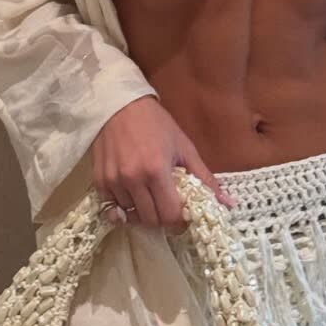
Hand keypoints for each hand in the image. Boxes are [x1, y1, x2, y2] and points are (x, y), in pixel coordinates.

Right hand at [91, 94, 235, 233]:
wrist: (119, 104)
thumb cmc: (156, 123)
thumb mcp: (184, 146)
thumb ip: (204, 178)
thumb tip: (227, 204)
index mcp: (157, 170)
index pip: (170, 216)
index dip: (179, 220)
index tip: (183, 213)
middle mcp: (133, 179)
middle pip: (150, 220)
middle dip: (162, 218)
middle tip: (167, 204)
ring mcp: (113, 182)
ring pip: (131, 216)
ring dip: (143, 212)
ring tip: (149, 195)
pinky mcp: (99, 181)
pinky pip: (112, 209)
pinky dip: (124, 208)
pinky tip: (132, 194)